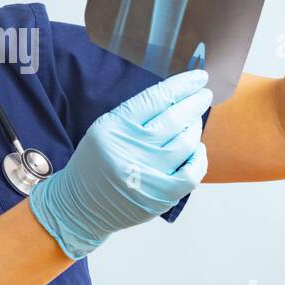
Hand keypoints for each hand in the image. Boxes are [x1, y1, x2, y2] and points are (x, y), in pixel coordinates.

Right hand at [28, 70, 211, 260]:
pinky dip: (200, 158)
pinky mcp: (159, 197)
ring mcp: (147, 176)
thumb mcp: (104, 129)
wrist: (80, 206)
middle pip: (175, 119)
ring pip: (186, 143)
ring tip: (194, 121)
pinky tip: (197, 149)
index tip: (199, 77)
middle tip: (205, 94)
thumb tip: (177, 97)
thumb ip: (136, 115)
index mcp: (114, 128)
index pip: (156, 98)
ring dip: (195, 127)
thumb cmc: (95, 163)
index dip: (182, 85)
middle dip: (195, 102)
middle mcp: (131, 150)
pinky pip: (193, 174)